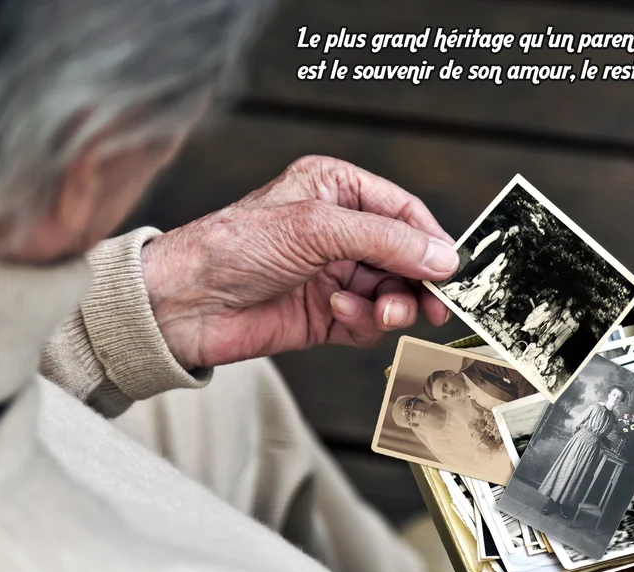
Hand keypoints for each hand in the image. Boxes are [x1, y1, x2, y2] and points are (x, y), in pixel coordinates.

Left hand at [140, 156, 457, 368]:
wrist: (183, 304)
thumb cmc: (234, 247)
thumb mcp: (316, 230)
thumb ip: (385, 242)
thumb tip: (443, 258)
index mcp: (336, 189)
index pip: (403, 211)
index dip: (430, 240)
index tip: (450, 271)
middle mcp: (339, 229)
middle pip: (404, 256)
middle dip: (417, 281)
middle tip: (433, 306)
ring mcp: (333, 272)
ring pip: (391, 292)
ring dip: (391, 305)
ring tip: (382, 312)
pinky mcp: (326, 313)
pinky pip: (368, 320)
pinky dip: (363, 321)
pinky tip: (339, 312)